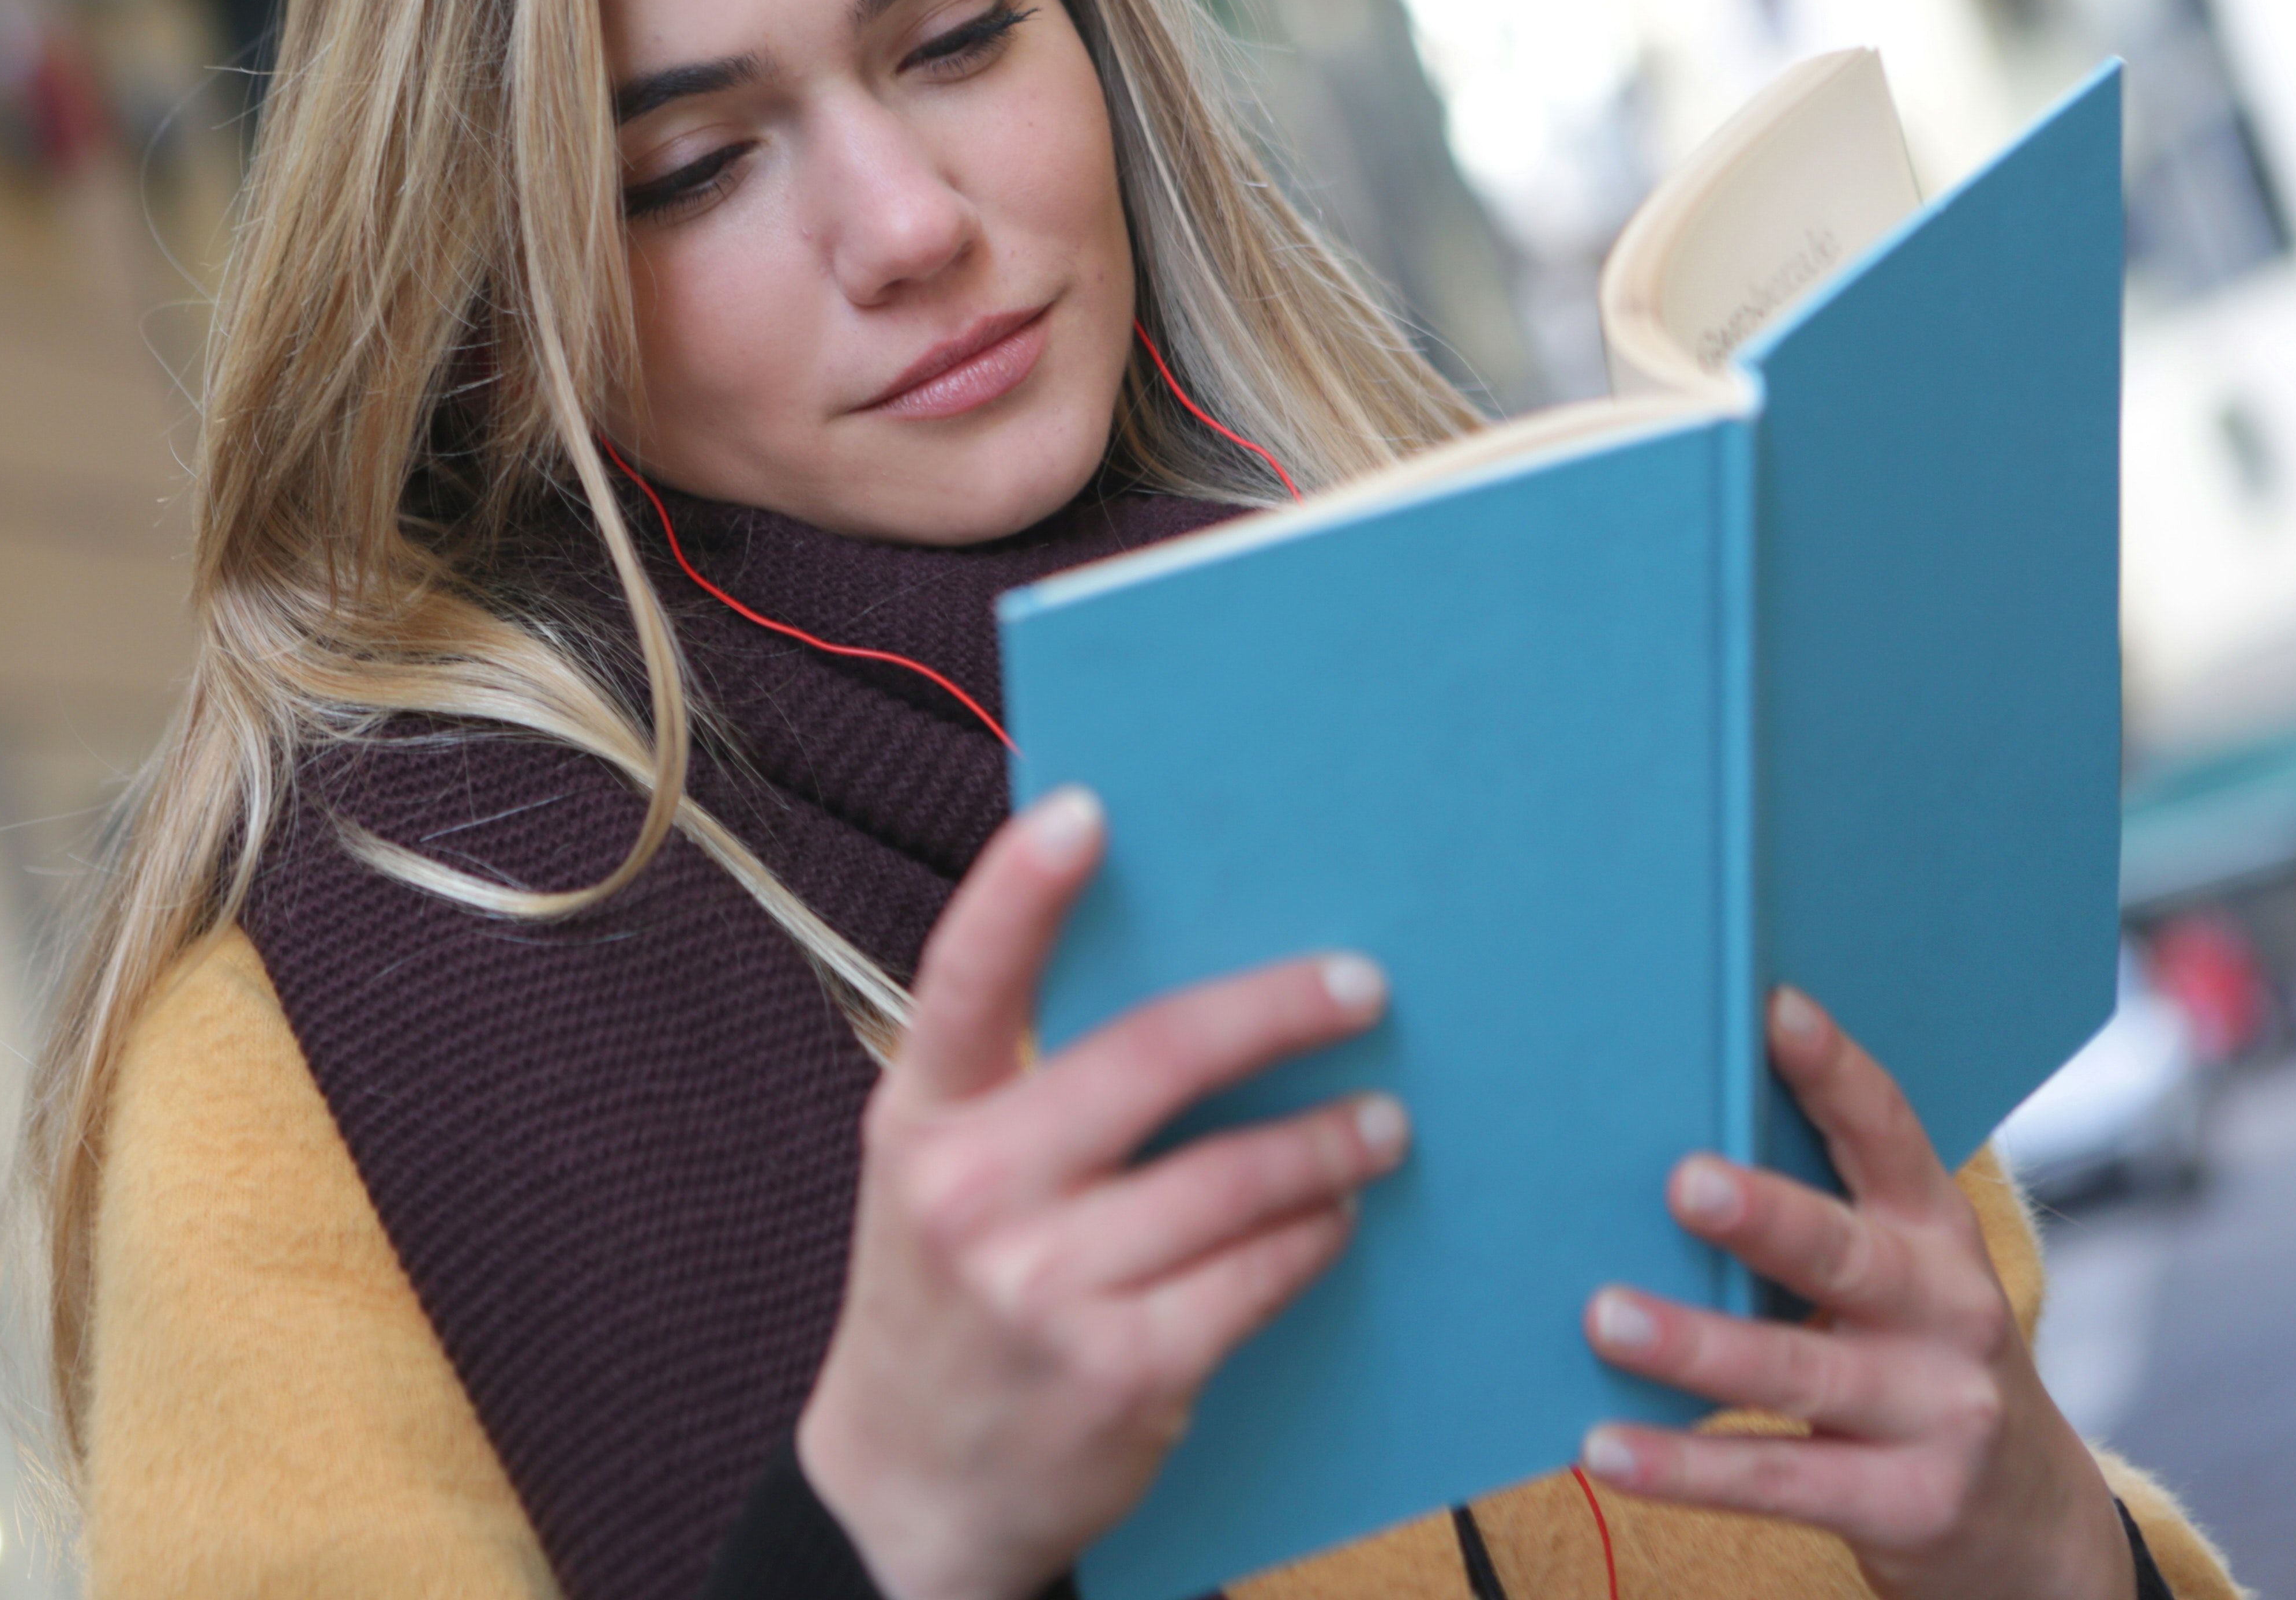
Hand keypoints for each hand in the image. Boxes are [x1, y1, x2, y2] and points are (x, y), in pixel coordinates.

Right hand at [797, 787, 1409, 1599]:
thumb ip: (1020, 1082)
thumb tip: (1182, 973)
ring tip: (1381, 1122)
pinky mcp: (1126, 1370)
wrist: (914, 1484)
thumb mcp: (937, 1173)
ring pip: (1233, 1176)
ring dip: (1329, 1141)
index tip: (1086, 811)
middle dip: (1277, 1012)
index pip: (963, 979)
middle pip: (1153, 1059)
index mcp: (918, 1120)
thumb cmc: (944, 1291)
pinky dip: (1311, 1235)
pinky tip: (1333, 1218)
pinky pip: (1258, 1271)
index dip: (1018, 887)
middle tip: (1361, 988)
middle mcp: (971, 1193)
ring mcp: (1047, 1287)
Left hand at [1579, 988, 2131, 1599]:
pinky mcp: (1906, 1502)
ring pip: (1801, 1369)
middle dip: (1766, 1216)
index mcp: (1936, 1234)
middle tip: (1682, 1180)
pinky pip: (1777, 1480)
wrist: (2026, 1521)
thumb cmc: (1917, 1361)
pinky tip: (1606, 1449)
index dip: (1836, 1072)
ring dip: (1697, 1346)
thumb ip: (1815, 1217)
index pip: (1890, 1136)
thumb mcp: (1897, 1281)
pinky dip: (1686, 1467)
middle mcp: (1948, 1312)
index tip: (1775, 1010)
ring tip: (1606, 1318)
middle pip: (1846, 1254)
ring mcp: (1935, 1412)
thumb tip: (1661, 1140)